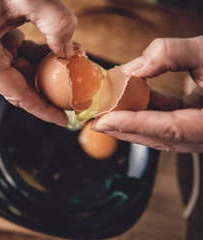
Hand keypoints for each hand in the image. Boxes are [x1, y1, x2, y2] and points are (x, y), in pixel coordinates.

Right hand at [0, 0, 76, 125]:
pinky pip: (18, 55)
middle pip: (19, 84)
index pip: (17, 93)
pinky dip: (39, 55)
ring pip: (20, 71)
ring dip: (45, 70)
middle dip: (48, 88)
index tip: (64, 120)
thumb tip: (69, 51)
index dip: (42, 109)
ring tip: (72, 66)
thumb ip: (56, 25)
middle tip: (76, 92)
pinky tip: (58, 50)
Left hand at [91, 36, 202, 151]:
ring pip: (163, 134)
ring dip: (134, 123)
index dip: (133, 125)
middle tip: (97, 121)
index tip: (103, 122)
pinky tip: (135, 99)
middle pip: (160, 137)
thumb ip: (172, 53)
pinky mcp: (199, 124)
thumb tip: (133, 67)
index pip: (168, 129)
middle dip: (125, 130)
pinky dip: (150, 113)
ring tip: (109, 111)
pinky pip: (171, 124)